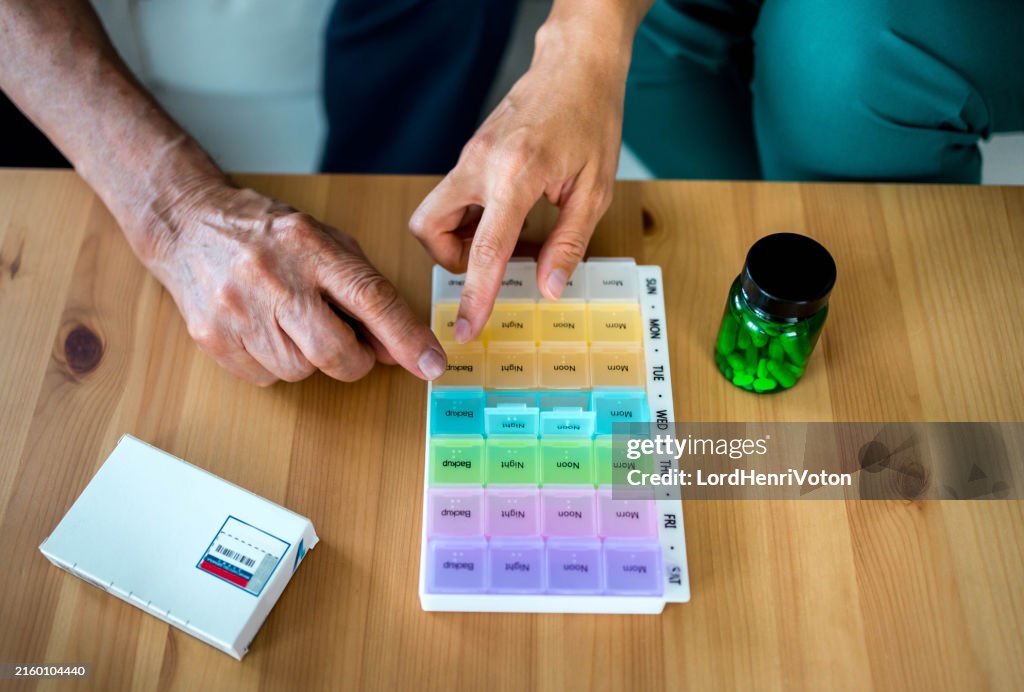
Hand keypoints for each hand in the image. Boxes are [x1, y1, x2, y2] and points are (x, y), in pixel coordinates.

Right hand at [136, 184, 446, 385]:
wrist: (187, 225)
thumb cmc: (267, 235)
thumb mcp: (326, 243)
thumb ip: (368, 291)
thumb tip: (403, 347)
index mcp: (310, 247)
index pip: (370, 299)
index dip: (406, 337)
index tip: (431, 364)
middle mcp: (273, 279)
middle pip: (335, 351)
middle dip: (355, 361)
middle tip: (351, 346)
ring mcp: (238, 311)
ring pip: (301, 371)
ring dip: (310, 359)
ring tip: (292, 322)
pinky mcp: (213, 338)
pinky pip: (266, 379)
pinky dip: (276, 363)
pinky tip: (265, 330)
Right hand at [409, 15, 635, 343]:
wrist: (577, 65)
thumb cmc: (591, 120)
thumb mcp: (594, 188)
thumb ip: (569, 242)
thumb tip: (549, 288)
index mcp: (515, 175)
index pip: (484, 249)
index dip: (475, 295)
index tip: (465, 328)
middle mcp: (480, 164)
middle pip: (429, 228)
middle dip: (449, 259)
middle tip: (489, 264)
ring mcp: (470, 156)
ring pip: (434, 213)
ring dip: (459, 239)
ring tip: (506, 241)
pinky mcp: (470, 153)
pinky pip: (454, 197)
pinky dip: (472, 218)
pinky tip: (507, 218)